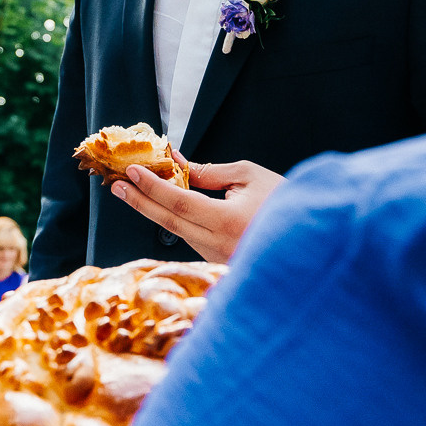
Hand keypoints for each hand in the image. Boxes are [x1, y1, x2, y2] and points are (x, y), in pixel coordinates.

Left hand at [110, 157, 284, 263]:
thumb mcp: (248, 176)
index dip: (152, 186)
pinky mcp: (218, 262)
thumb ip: (208, 172)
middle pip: (168, 222)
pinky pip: (189, 237)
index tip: (132, 171)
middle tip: (116, 184)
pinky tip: (162, 204)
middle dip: (139, 201)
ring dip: (152, 209)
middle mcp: (218, 245)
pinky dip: (173, 219)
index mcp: (227, 221)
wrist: (309, 239)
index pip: (179, 202)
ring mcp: (217, 257)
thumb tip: (176, 164)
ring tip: (133, 188)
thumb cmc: (284, 201)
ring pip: (176, 231)